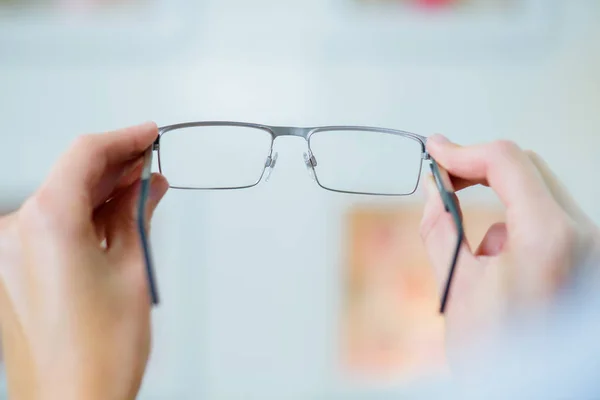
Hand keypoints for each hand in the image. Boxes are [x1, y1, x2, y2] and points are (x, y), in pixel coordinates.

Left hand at [0, 123, 168, 399]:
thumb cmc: (98, 353)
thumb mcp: (132, 269)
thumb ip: (136, 215)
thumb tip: (147, 186)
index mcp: (46, 222)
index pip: (85, 154)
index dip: (124, 138)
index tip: (149, 135)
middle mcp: (16, 232)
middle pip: (70, 174)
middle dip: (115, 164)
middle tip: (153, 161)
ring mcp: (10, 252)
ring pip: (61, 199)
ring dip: (101, 192)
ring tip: (143, 190)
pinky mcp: (13, 269)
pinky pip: (51, 226)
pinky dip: (83, 217)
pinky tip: (115, 218)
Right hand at [420, 136, 599, 355]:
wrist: (538, 393)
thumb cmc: (501, 355)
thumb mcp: (457, 286)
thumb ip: (439, 227)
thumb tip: (433, 188)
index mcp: (550, 239)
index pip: (507, 162)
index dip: (463, 151)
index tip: (435, 151)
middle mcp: (584, 236)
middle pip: (527, 170)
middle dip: (479, 173)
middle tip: (443, 180)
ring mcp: (592, 246)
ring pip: (537, 195)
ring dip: (499, 210)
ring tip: (480, 261)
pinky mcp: (588, 256)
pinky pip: (548, 221)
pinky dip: (517, 232)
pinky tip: (505, 275)